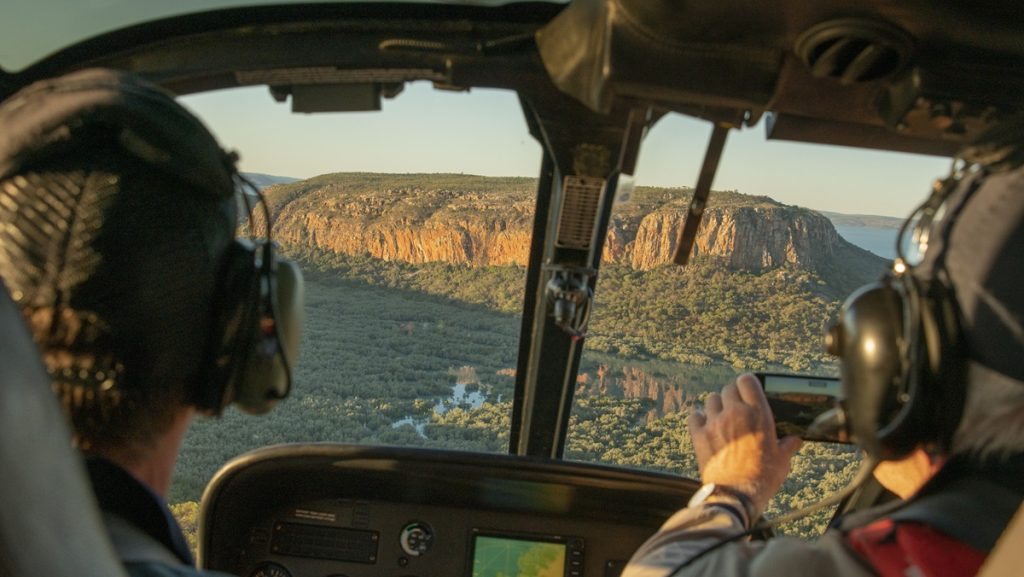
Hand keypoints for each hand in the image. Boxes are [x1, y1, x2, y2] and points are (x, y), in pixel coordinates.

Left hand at [688, 373, 801, 517]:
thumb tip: (796, 441)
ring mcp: (715, 422)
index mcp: (758, 414)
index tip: (748, 390)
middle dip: (733, 395)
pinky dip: (699, 418)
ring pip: (711, 399)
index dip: (747, 384)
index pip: (748, 381)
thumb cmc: (763, 478)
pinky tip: (706, 426)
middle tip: (736, 407)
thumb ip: (788, 446)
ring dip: (717, 406)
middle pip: (728, 388)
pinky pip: (695, 415)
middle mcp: (735, 413)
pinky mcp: (699, 435)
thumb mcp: (782, 461)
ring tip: (722, 418)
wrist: (736, 495)